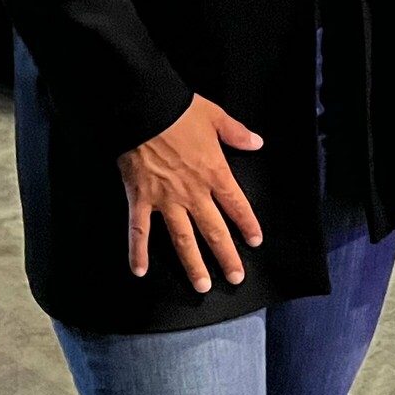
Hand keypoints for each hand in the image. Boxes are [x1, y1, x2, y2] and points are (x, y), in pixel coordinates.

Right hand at [117, 95, 263, 291]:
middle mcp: (192, 192)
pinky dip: (137, 251)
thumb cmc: (179, 110)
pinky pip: (138, 230)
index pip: (236, 204)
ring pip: (182, 238)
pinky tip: (139, 271)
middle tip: (235, 278)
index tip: (255, 241)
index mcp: (214, 172)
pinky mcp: (140, 198)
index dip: (247, 224)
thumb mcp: (215, 116)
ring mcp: (165, 199)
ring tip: (201, 286)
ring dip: (192, 264)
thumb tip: (257, 142)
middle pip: (214, 230)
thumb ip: (236, 133)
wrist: (144, 108)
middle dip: (226, 256)